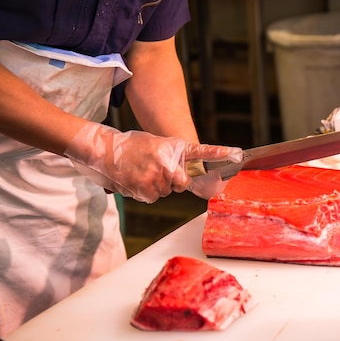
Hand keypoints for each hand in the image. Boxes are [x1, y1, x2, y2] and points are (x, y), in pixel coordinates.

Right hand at [64, 122, 241, 202]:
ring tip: (142, 172)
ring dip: (158, 186)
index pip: (200, 150)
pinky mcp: (145, 190)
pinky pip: (154, 197)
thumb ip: (172, 157)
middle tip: (156, 169)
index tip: (236, 153)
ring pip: (167, 191)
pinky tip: (137, 180)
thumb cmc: (131, 146)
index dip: (218, 153)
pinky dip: (147, 192)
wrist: (104, 150)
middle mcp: (167, 163)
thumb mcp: (155, 143)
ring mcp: (156, 177)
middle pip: (182, 183)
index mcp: (172, 149)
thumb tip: (183, 174)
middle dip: (173, 180)